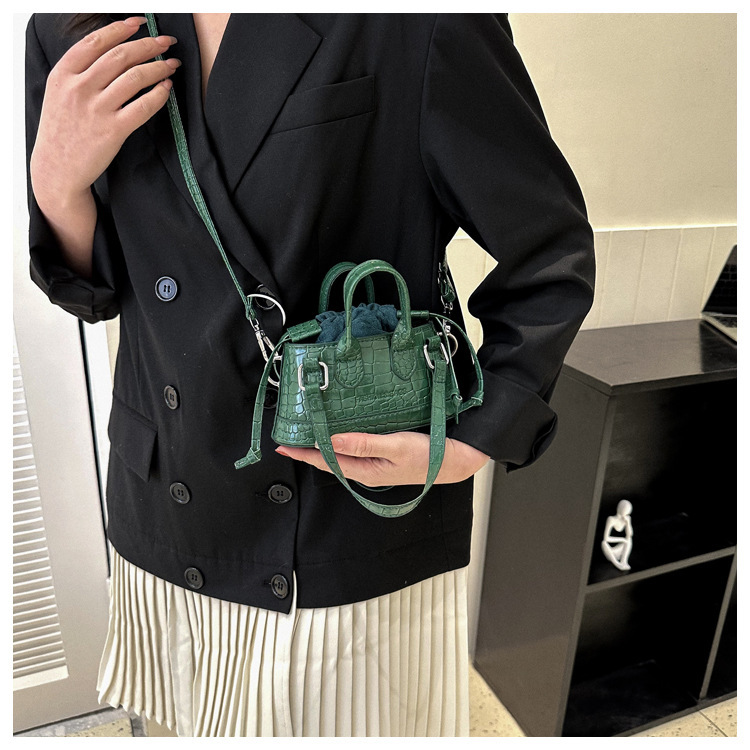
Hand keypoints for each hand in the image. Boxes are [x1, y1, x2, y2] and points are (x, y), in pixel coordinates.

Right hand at [30, 16, 179, 208]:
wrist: (57, 169)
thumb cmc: (62, 130)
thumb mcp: (59, 93)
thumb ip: (80, 72)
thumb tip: (111, 50)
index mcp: (63, 74)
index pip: (96, 41)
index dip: (121, 28)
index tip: (140, 23)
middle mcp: (79, 88)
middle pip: (120, 56)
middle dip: (148, 45)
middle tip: (166, 42)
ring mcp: (96, 109)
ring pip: (135, 77)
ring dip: (159, 67)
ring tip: (172, 65)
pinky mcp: (113, 130)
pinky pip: (143, 107)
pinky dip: (159, 94)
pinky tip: (167, 88)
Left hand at [275, 432, 490, 485]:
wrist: (456, 460)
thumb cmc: (428, 455)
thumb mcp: (394, 446)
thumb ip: (362, 444)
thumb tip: (329, 440)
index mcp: (365, 471)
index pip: (326, 462)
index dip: (303, 454)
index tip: (283, 447)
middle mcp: (366, 470)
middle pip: (330, 460)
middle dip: (308, 450)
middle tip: (289, 438)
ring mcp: (375, 465)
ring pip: (341, 455)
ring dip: (324, 445)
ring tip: (308, 433)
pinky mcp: (383, 456)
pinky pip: (355, 450)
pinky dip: (341, 441)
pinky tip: (340, 432)